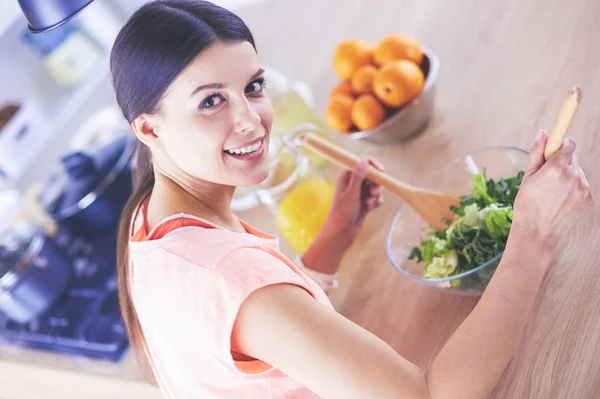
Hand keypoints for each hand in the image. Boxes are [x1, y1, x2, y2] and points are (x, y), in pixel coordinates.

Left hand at [325, 157, 384, 243]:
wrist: (341, 233)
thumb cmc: (342, 213)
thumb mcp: (351, 194)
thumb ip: (358, 177)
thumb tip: (364, 161)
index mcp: (346, 178)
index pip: (360, 163)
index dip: (371, 164)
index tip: (380, 170)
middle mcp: (353, 184)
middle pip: (371, 175)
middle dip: (375, 184)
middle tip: (374, 192)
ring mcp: (359, 193)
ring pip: (375, 187)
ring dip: (375, 195)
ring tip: (369, 203)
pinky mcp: (365, 202)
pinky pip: (376, 198)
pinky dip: (375, 202)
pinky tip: (370, 209)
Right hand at [511, 130, 593, 250]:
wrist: (537, 234)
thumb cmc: (527, 206)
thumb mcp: (527, 178)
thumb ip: (536, 153)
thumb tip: (542, 133)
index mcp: (556, 167)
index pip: (568, 144)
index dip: (561, 145)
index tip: (555, 149)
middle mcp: (574, 175)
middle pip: (572, 159)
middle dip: (561, 163)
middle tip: (547, 178)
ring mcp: (584, 189)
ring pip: (578, 174)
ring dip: (568, 178)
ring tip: (552, 194)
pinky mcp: (589, 200)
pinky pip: (582, 187)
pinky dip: (574, 191)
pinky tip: (560, 201)